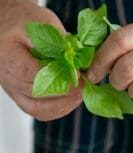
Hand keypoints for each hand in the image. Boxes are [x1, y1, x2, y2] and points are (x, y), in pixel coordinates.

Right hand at [0, 0, 81, 120]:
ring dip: (64, 105)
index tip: (79, 76)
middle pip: (39, 96)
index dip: (60, 79)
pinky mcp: (23, 97)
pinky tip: (72, 100)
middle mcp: (9, 80)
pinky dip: (59, 109)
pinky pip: (41, 112)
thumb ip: (59, 44)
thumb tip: (78, 65)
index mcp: (9, 59)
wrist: (7, 26)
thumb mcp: (42, 22)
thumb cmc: (22, 21)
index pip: (35, 76)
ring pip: (39, 110)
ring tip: (81, 94)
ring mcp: (15, 91)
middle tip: (85, 86)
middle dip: (67, 93)